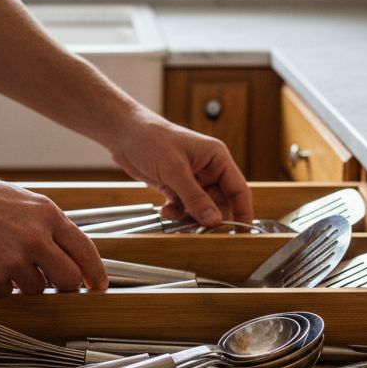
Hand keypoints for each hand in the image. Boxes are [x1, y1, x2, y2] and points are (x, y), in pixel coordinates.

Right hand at [0, 164, 107, 297]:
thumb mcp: (23, 201)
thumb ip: (49, 228)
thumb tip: (68, 258)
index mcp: (48, 214)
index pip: (85, 251)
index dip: (95, 274)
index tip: (98, 287)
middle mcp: (36, 238)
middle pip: (68, 281)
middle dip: (64, 287)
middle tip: (52, 283)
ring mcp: (13, 260)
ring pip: (36, 290)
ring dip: (23, 283)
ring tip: (0, 257)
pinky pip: (6, 295)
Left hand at [110, 114, 252, 227]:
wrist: (123, 133)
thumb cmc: (151, 139)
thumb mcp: (174, 170)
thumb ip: (195, 197)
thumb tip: (215, 220)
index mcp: (216, 158)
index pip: (238, 189)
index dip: (243, 212)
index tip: (241, 233)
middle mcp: (208, 169)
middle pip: (219, 202)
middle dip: (209, 217)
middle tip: (199, 230)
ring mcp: (192, 179)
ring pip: (201, 208)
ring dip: (189, 217)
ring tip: (174, 216)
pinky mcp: (176, 186)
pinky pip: (184, 207)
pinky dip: (176, 213)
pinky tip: (165, 211)